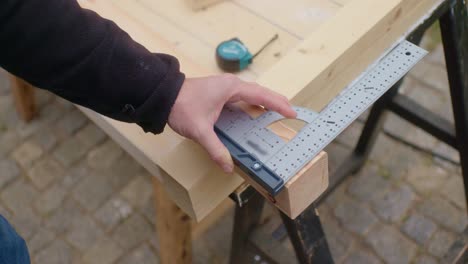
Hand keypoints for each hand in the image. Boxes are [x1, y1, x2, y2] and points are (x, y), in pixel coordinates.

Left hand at [168, 74, 295, 172]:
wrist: (163, 96)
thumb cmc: (182, 107)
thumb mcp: (200, 131)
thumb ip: (215, 149)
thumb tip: (228, 166)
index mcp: (231, 89)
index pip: (262, 96)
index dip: (278, 105)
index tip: (292, 112)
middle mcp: (231, 85)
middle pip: (260, 92)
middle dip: (276, 102)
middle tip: (290, 113)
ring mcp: (225, 88)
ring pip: (251, 94)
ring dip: (264, 103)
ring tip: (277, 113)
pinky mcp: (219, 92)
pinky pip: (242, 98)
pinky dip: (252, 105)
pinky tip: (254, 114)